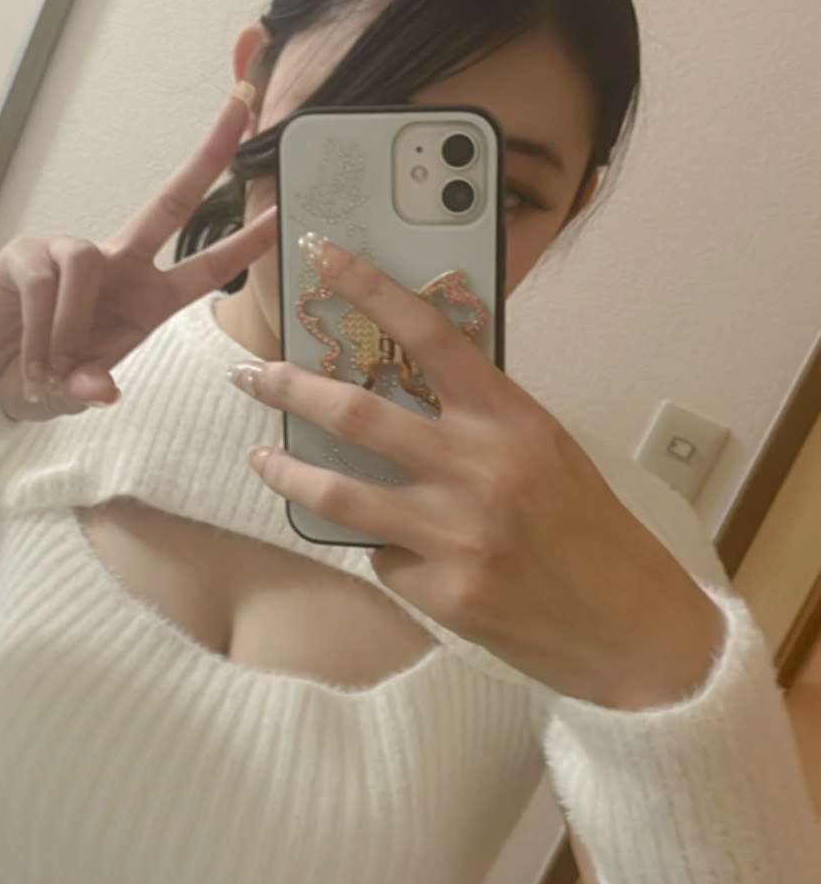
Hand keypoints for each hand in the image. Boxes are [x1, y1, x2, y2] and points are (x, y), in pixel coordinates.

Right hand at [0, 88, 275, 422]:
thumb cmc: (42, 379)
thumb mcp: (78, 393)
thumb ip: (91, 389)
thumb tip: (100, 388)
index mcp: (147, 300)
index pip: (206, 264)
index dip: (246, 242)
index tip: (283, 213)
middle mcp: (117, 266)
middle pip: (171, 202)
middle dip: (208, 155)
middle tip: (243, 106)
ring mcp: (70, 253)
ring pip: (88, 261)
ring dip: (70, 323)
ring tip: (52, 366)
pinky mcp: (26, 253)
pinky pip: (45, 279)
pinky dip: (39, 326)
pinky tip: (30, 354)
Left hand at [230, 236, 725, 707]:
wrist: (633, 629)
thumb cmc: (590, 533)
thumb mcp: (546, 452)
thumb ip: (480, 420)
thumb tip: (400, 390)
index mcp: (513, 419)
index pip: (430, 333)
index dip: (370, 287)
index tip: (323, 254)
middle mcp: (482, 468)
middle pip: (358, 414)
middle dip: (291, 387)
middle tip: (251, 374)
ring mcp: (458, 534)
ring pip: (339, 494)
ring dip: (287, 473)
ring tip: (260, 457)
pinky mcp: (442, 593)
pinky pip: (382, 560)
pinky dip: (382, 552)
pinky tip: (405, 558)